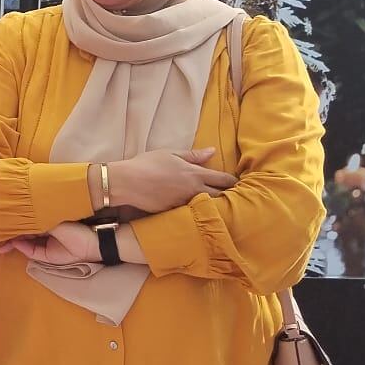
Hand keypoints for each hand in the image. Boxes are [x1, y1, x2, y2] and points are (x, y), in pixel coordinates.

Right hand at [0, 222, 100, 267]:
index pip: (27, 222)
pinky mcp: (46, 256)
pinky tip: (13, 242)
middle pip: (23, 232)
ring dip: (13, 241)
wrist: (91, 243)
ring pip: (24, 242)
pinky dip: (21, 247)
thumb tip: (20, 226)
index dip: (15, 223)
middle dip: (10, 233)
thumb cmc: (75, 227)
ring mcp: (44, 245)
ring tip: (0, 240)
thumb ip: (36, 222)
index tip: (1, 222)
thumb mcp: (54, 221)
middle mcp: (44, 233)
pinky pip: (31, 251)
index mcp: (47, 222)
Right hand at [108, 148, 234, 212]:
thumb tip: (212, 151)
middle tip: (232, 197)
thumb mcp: (170, 154)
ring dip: (214, 206)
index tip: (237, 184)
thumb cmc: (147, 164)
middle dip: (228, 196)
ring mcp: (185, 203)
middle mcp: (194, 190)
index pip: (223, 179)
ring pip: (208, 207)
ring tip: (219, 207)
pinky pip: (191, 213)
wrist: (127, 183)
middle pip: (221, 196)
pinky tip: (197, 214)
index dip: (233, 182)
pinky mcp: (175, 213)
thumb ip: (193, 155)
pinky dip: (196, 213)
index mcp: (195, 173)